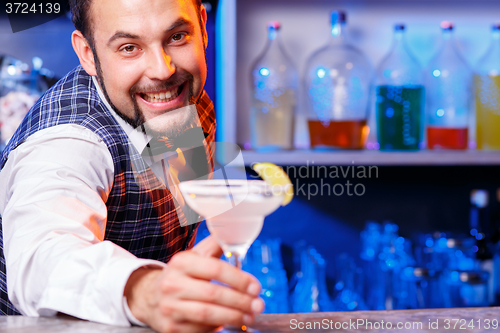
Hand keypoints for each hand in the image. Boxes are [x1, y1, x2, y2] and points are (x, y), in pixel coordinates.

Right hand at [124, 236, 264, 332]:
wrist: (149, 296)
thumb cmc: (181, 275)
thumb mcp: (194, 256)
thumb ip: (215, 245)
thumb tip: (236, 232)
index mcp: (181, 262)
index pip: (215, 269)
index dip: (239, 279)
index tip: (255, 286)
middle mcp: (172, 284)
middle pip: (213, 294)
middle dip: (240, 301)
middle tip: (258, 304)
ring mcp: (170, 307)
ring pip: (207, 314)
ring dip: (233, 317)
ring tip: (249, 317)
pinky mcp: (170, 327)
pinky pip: (200, 329)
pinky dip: (217, 327)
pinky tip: (228, 323)